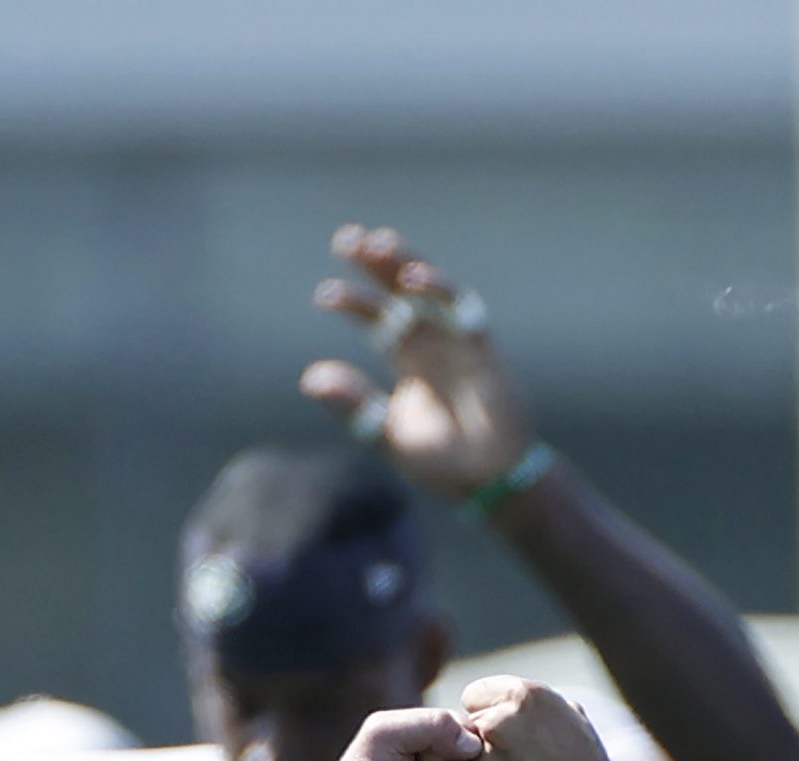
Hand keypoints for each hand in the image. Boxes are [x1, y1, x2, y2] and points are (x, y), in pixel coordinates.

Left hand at [301, 224, 539, 500]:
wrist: (489, 484)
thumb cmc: (441, 464)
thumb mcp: (384, 435)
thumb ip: (353, 405)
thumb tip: (309, 377)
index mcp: (411, 358)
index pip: (380, 318)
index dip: (355, 300)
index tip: (324, 293)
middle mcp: (434, 341)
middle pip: (402, 291)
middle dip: (376, 264)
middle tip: (345, 238)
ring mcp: (458, 341)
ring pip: (430, 289)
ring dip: (405, 263)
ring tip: (374, 242)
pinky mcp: (482, 348)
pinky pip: (462, 309)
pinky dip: (439, 289)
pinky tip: (411, 278)